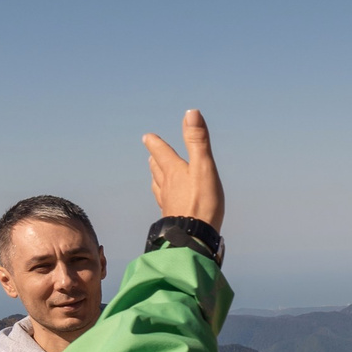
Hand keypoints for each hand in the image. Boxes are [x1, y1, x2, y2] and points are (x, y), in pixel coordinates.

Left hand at [143, 109, 224, 229]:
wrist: (194, 238)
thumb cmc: (202, 202)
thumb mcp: (203, 167)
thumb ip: (198, 141)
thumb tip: (191, 113)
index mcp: (173, 171)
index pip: (161, 152)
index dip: (155, 143)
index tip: (148, 137)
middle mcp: (167, 186)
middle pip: (157, 169)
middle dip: (155, 159)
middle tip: (151, 154)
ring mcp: (168, 203)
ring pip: (158, 186)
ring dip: (156, 177)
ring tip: (156, 174)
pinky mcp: (173, 218)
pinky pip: (165, 204)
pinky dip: (164, 197)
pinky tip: (167, 203)